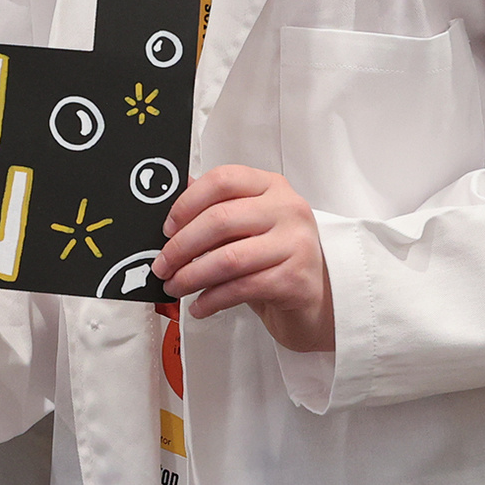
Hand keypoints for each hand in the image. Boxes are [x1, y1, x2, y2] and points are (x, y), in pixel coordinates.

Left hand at [157, 165, 333, 351]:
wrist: (321, 298)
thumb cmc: (278, 258)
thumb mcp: (249, 226)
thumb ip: (217, 208)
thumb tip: (175, 193)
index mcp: (272, 187)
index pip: (223, 180)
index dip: (187, 203)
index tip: (167, 228)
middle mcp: (288, 209)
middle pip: (220, 220)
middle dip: (181, 247)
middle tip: (163, 265)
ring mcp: (296, 244)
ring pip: (228, 258)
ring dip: (192, 276)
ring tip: (175, 286)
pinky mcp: (296, 279)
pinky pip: (241, 288)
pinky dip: (212, 299)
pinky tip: (200, 305)